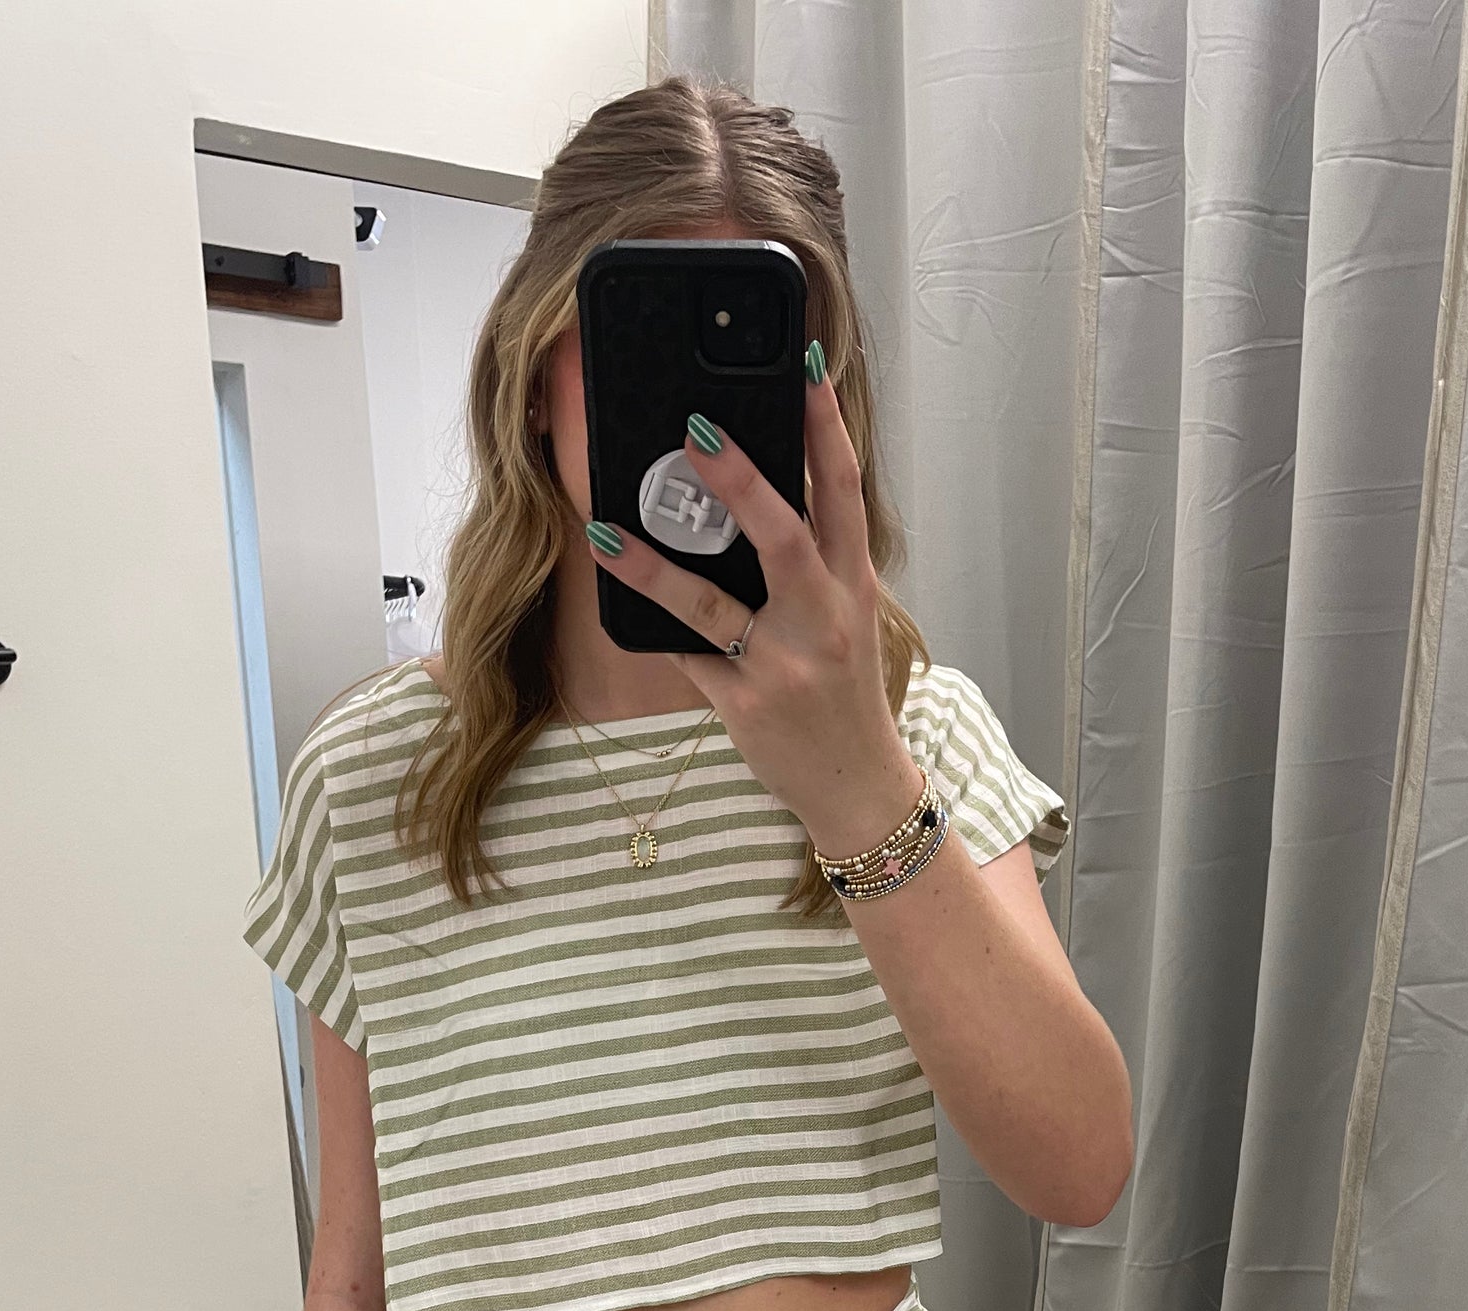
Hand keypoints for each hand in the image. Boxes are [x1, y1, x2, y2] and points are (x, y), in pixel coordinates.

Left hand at [584, 353, 925, 857]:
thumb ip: (814, 557)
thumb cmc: (845, 689)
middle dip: (740, 482)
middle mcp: (822, 619)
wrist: (859, 785)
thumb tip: (751, 488)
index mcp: (852, 584)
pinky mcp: (745, 705)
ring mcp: (782, 665)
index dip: (825, 427)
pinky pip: (687, 656)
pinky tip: (614, 590)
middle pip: (784, 537)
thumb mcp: (848, 615)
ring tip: (608, 529)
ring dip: (655, 566)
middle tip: (695, 431)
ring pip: (713, 605)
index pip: (843, 491)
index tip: (802, 367)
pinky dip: (650, 625)